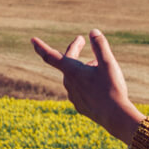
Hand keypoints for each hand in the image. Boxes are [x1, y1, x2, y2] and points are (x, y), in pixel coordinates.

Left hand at [31, 29, 145, 144]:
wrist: (116, 117)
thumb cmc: (112, 89)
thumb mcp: (109, 63)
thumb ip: (100, 46)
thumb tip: (93, 32)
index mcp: (72, 71)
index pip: (50, 56)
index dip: (41, 47)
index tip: (32, 40)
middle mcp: (68, 83)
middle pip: (67, 63)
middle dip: (74, 51)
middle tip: (82, 42)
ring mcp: (73, 96)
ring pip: (74, 77)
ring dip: (83, 68)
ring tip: (96, 65)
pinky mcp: (80, 106)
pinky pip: (80, 90)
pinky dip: (86, 83)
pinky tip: (99, 84)